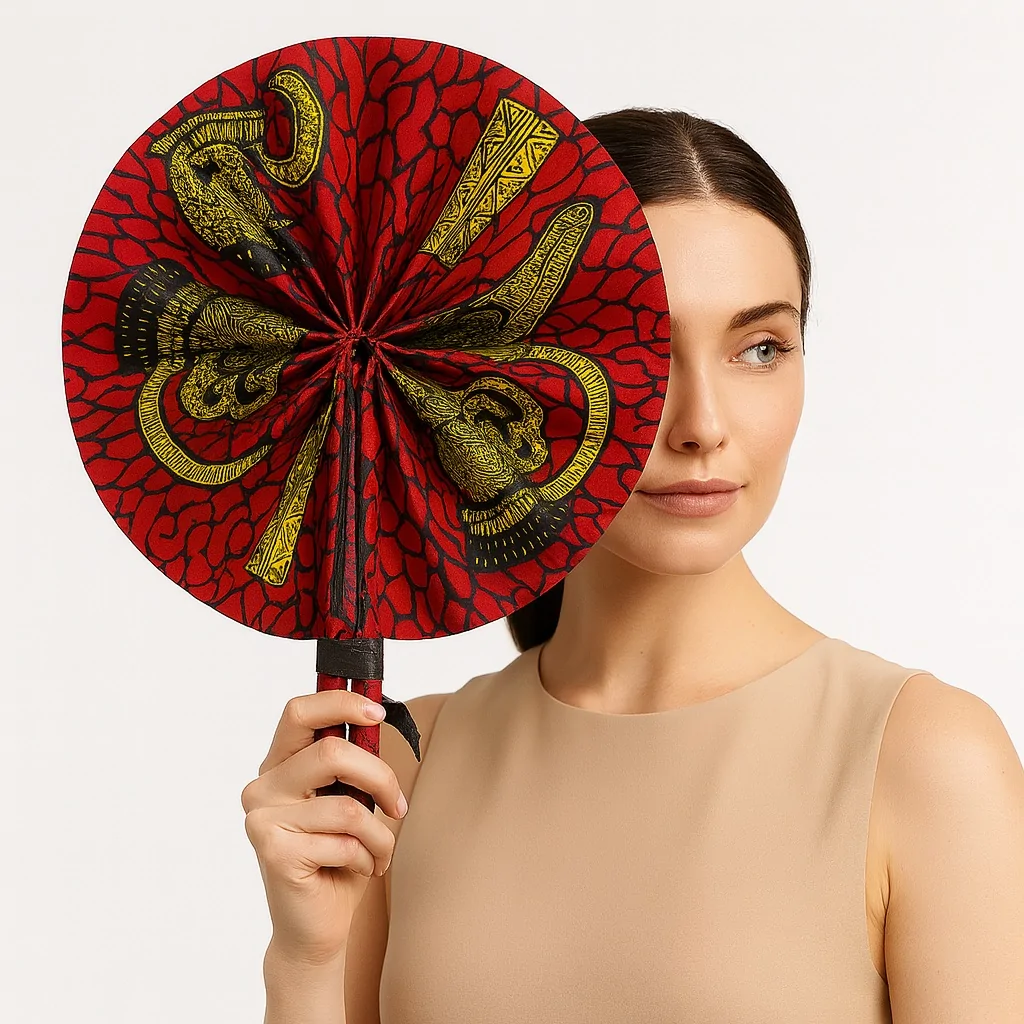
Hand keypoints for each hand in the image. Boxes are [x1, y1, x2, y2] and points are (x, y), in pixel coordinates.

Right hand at [241, 690, 408, 964]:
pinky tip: (359, 869)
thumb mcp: (348, 798)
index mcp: (279, 764)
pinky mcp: (274, 852)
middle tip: (397, 805)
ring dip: (380, 834)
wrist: (317, 926)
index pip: (299, 711)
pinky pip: (344, 842)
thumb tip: (373, 718)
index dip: (341, 702)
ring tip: (378, 850)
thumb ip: (350, 763)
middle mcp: (262, 786)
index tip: (377, 713)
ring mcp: (262, 819)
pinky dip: (368, 857)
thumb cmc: (337, 855)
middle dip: (380, 777)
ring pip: (348, 806)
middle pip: (331, 754)